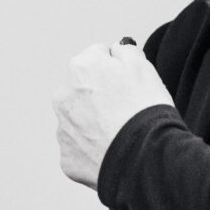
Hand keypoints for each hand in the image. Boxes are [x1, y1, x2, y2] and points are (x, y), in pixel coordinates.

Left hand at [54, 40, 176, 187]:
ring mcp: (63, 130)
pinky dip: (94, 152)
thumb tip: (116, 49)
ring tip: (121, 135)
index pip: (98, 58)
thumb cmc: (146, 108)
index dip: (117, 70)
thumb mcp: (143, 66)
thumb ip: (126, 50)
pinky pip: (81, 151)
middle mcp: (63, 96)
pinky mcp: (67, 159)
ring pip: (80, 122)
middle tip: (127, 111)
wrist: (143, 157)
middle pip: (83, 91)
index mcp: (80, 68)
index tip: (130, 84)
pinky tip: (113, 153)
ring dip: (95, 125)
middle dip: (100, 98)